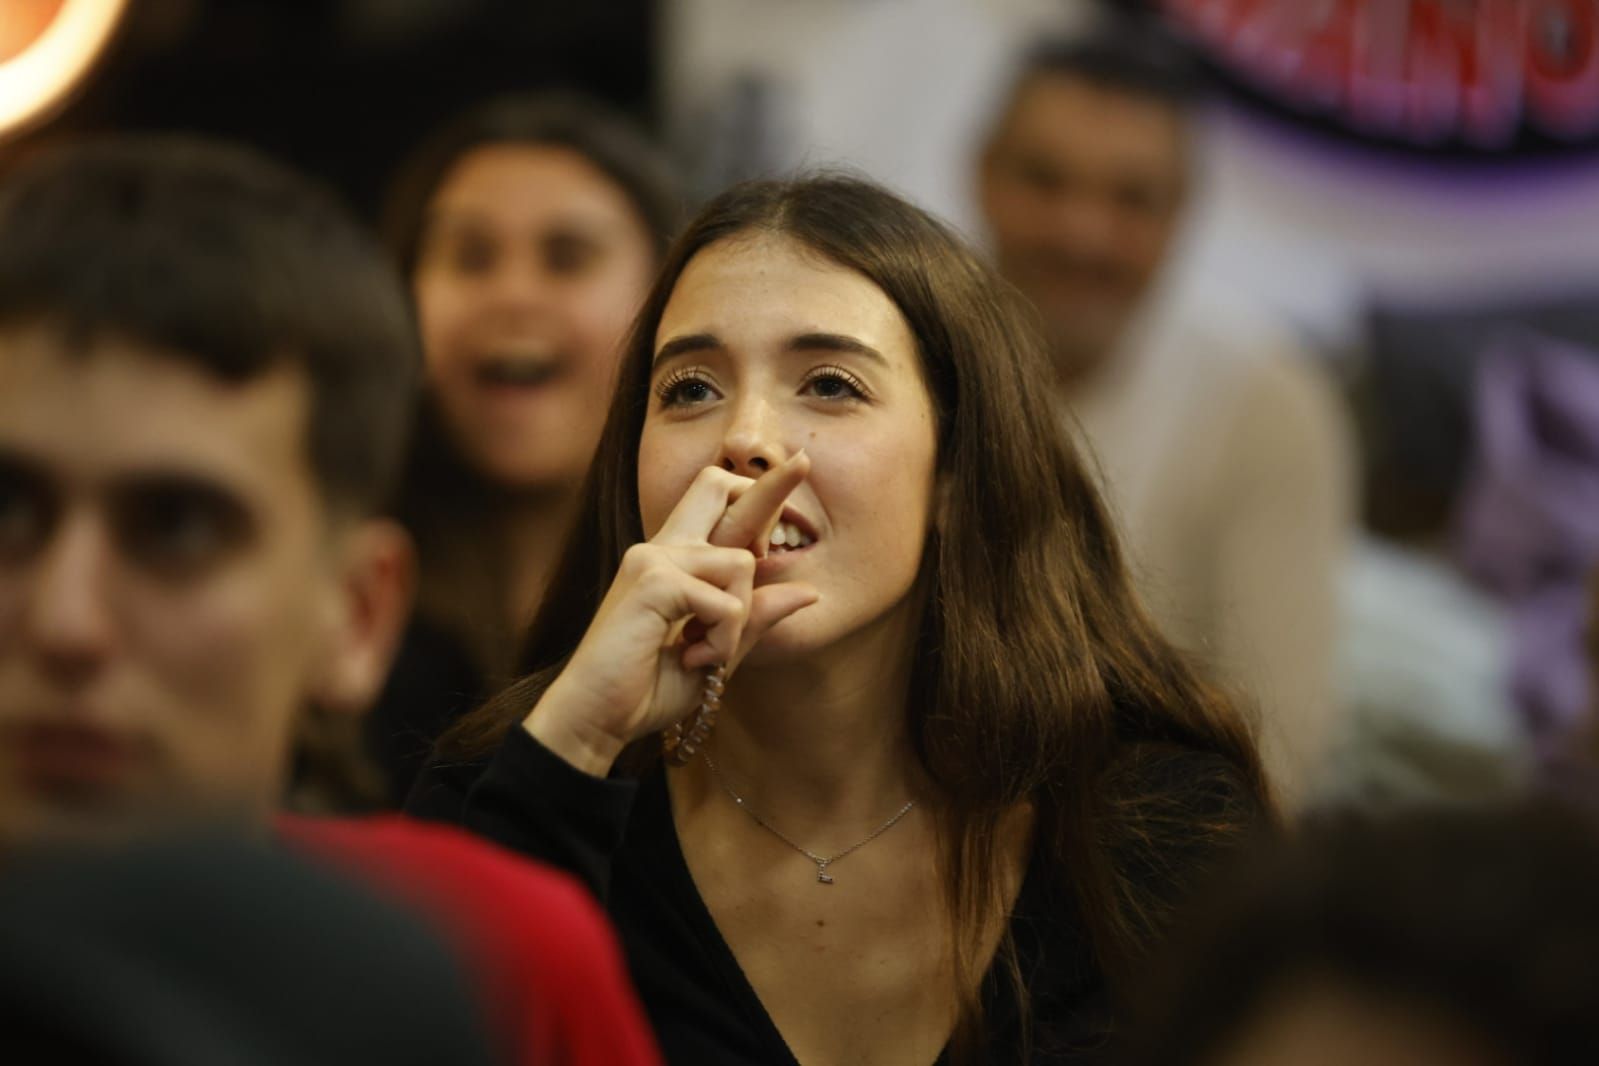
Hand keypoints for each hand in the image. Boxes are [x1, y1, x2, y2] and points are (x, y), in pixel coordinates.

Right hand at [525, 453, 818, 774]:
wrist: (596, 719)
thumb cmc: (647, 688)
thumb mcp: (718, 653)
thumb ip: (754, 619)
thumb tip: (809, 591)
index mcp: (675, 560)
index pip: (718, 503)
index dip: (762, 487)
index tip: (800, 462)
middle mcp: (663, 548)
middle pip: (718, 485)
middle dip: (766, 492)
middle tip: (776, 548)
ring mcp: (653, 558)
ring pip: (741, 563)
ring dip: (740, 618)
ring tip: (708, 652)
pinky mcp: (652, 581)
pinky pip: (725, 600)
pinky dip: (723, 637)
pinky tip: (693, 658)